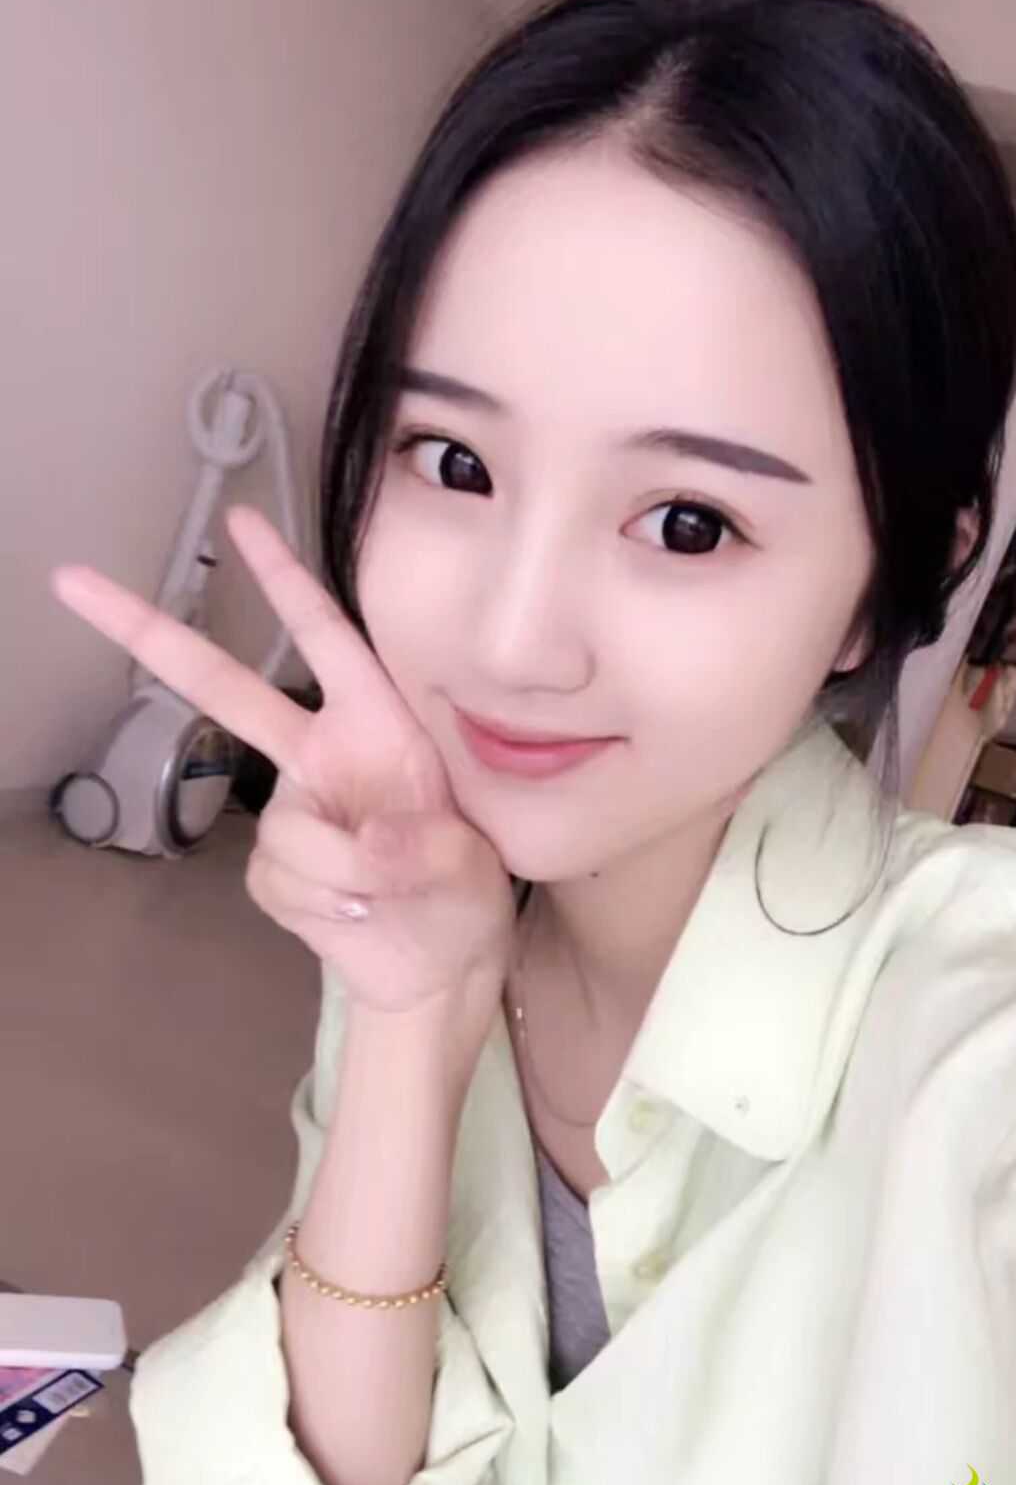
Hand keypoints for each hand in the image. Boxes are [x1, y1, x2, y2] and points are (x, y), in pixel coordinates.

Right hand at [50, 505, 515, 1013]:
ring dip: (348, 872)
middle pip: (224, 688)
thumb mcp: (472, 865)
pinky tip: (357, 913)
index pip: (330, 637)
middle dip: (150, 635)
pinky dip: (326, 904)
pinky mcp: (272, 869)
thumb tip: (372, 846)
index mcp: (377, 724)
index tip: (241, 520)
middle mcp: (322, 754)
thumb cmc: (464, 892)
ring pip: (288, 830)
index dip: (286, 579)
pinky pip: (281, 879)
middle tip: (74, 580)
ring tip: (395, 892)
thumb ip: (428, 848)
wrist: (439, 965)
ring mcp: (291, 809)